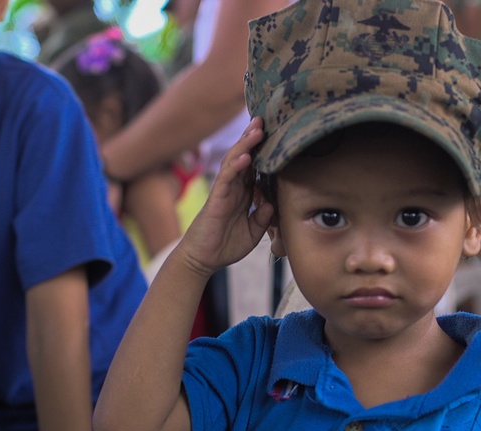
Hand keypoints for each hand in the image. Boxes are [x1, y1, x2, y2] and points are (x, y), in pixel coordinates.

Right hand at [176, 118, 273, 276]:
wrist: (203, 260)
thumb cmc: (225, 245)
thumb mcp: (253, 232)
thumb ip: (263, 216)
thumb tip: (272, 202)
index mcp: (242, 194)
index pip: (254, 167)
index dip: (263, 151)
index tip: (276, 134)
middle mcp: (233, 188)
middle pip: (244, 157)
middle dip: (253, 138)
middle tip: (265, 119)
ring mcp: (224, 191)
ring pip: (234, 161)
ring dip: (246, 144)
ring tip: (257, 128)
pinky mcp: (216, 199)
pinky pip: (226, 178)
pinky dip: (236, 166)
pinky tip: (246, 156)